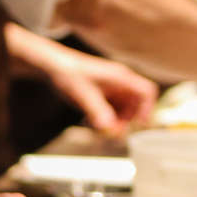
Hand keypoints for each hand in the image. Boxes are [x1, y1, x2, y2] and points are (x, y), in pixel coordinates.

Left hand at [43, 49, 157, 135]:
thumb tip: (110, 128)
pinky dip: (105, 117)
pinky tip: (89, 122)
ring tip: (97, 127)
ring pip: (123, 108)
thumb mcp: (82, 95)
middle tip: (111, 132)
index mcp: (120, 77)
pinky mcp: (101, 91)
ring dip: (115, 120)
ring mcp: (111, 86)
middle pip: (136, 104)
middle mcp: (119, 81)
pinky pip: (111, 107)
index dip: (147, 109)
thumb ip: (97, 111)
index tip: (138, 124)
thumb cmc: (67, 75)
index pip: (146, 91)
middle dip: (126, 120)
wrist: (50, 65)